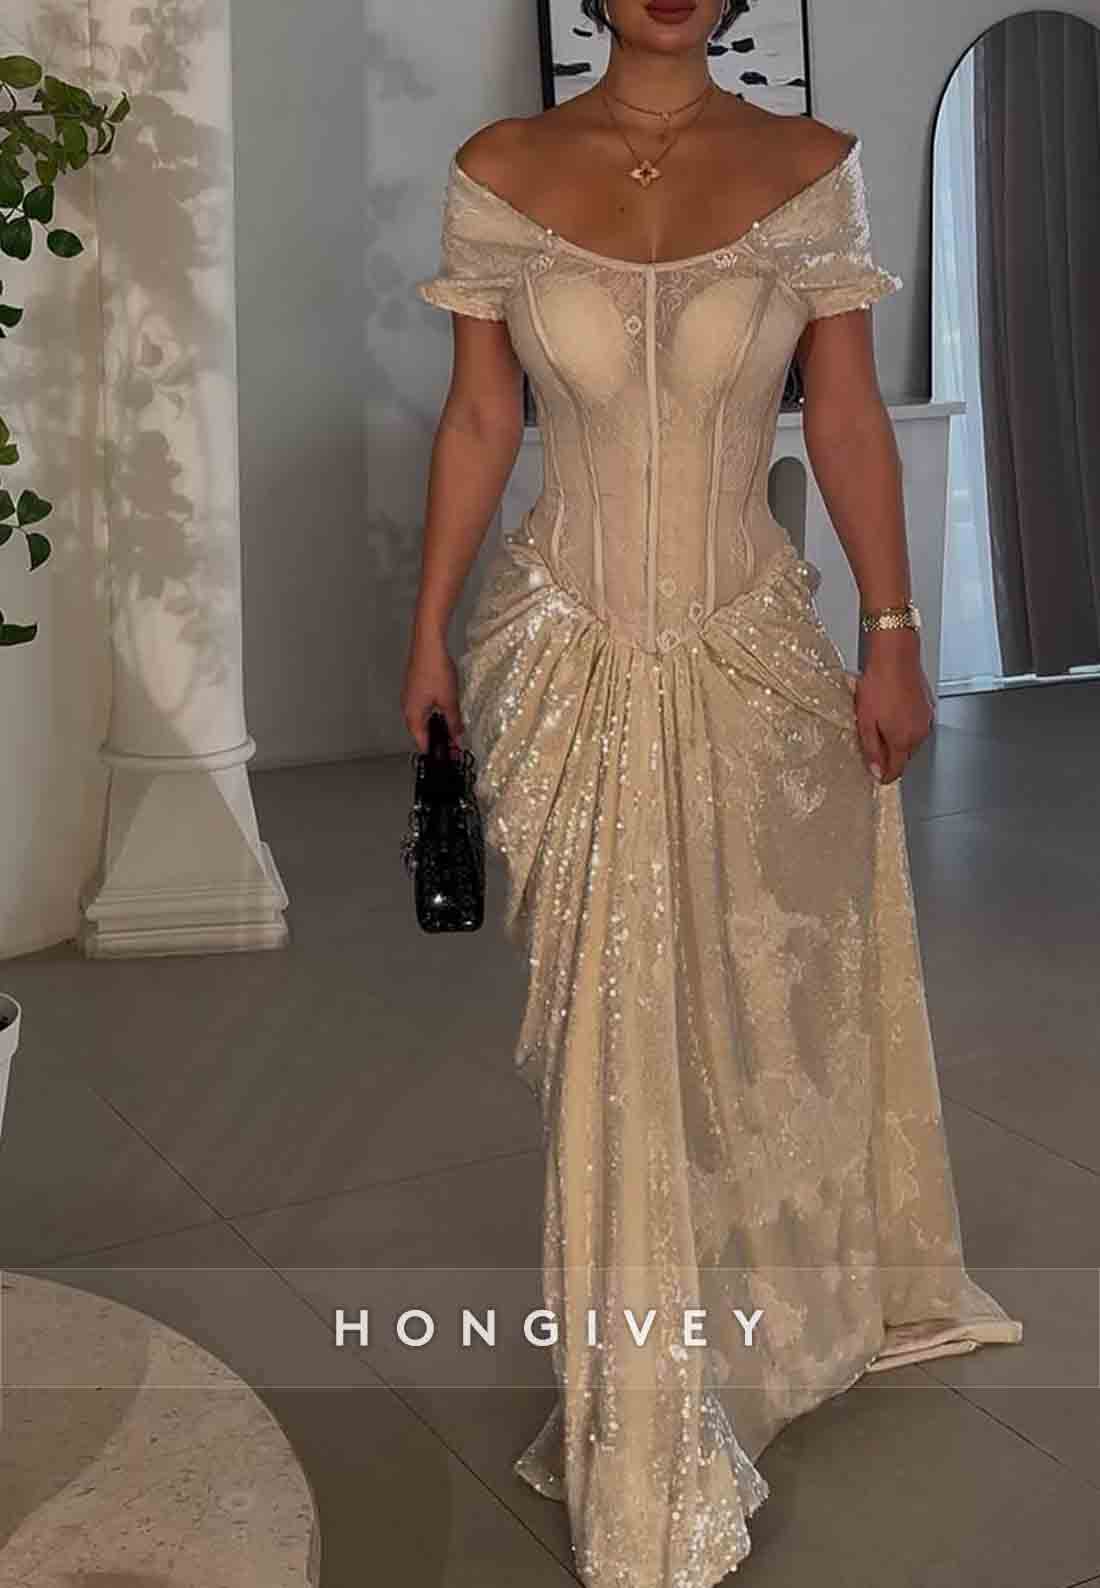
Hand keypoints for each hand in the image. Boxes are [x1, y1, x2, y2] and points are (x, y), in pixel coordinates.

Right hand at [401, 633, 464, 753]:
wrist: (428, 646)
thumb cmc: (434, 670)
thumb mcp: (449, 701)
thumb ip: (453, 722)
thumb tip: (457, 736)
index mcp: (413, 715)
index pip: (422, 742)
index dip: (436, 750)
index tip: (448, 754)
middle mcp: (407, 708)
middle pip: (421, 731)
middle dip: (437, 738)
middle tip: (453, 742)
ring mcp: (409, 697)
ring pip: (422, 718)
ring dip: (435, 724)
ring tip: (451, 727)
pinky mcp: (414, 688)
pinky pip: (422, 707)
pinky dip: (433, 712)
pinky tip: (444, 709)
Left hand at [853, 635, 934, 784]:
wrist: (895, 656)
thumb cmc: (879, 684)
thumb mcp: (866, 721)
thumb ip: (871, 750)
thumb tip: (876, 771)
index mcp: (903, 740)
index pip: (897, 770)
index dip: (885, 775)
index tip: (877, 775)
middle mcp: (919, 733)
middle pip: (904, 755)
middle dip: (889, 753)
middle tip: (872, 739)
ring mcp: (926, 720)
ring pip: (911, 739)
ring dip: (897, 736)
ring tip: (881, 718)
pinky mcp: (928, 706)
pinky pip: (916, 723)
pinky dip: (905, 722)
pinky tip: (892, 708)